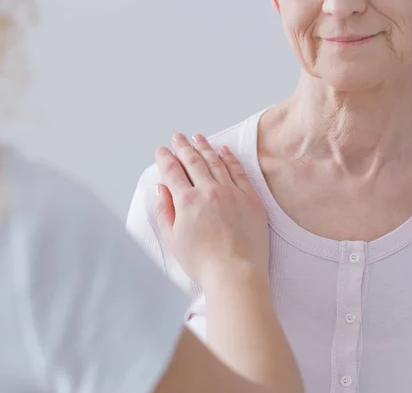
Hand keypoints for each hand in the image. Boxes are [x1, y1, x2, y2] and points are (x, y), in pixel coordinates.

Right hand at [154, 133, 268, 287]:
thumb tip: (161, 189)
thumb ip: (164, 211)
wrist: (236, 273)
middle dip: (183, 146)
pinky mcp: (250, 198)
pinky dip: (229, 158)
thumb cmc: (203, 262)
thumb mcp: (173, 239)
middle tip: (177, 137)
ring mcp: (231, 192)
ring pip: (215, 161)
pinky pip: (238, 171)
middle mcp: (208, 191)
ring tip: (197, 137)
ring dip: (204, 147)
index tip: (161, 151)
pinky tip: (223, 150)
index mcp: (187, 201)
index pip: (172, 171)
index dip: (164, 158)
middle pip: (193, 160)